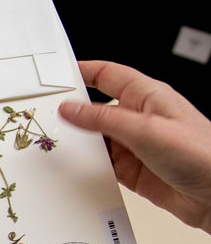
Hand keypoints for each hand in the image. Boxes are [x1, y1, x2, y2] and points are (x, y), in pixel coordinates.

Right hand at [58, 60, 210, 233]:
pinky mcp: (134, 171)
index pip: (109, 75)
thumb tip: (70, 109)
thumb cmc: (202, 153)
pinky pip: (103, 166)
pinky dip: (89, 168)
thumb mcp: (145, 129)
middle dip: (74, 114)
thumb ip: (102, 120)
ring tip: (59, 147)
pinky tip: (78, 169)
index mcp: (148, 96)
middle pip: (97, 110)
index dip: (83, 72)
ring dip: (81, 145)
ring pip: (97, 140)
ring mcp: (137, 146)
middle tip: (48, 118)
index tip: (57, 76)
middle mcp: (141, 118)